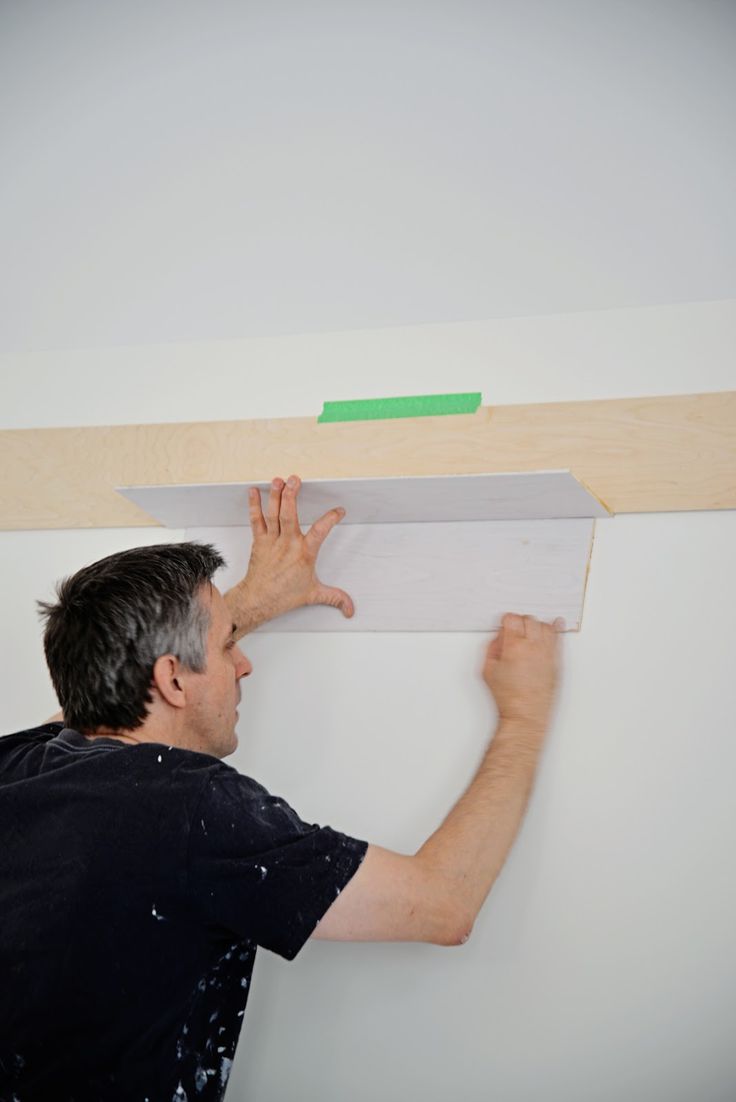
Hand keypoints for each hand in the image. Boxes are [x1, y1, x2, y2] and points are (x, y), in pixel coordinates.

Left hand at [235, 475, 353, 625]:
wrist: (259, 600)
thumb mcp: (314, 594)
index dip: (331, 518)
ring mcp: (272, 540)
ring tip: (278, 480)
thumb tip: (350, 608)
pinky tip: (253, 492)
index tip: (339, 511)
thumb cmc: (284, 595)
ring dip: (275, 495)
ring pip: (274, 514)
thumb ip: (335, 597)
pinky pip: (256, 520)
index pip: (321, 530)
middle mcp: (288, 543)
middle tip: (295, 479)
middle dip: (292, 494)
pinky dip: (254, 505)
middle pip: (290, 513)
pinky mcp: (259, 541)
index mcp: (304, 553)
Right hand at [482, 613, 563, 728]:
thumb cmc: (508, 698)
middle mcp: (533, 647)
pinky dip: (557, 628)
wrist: (525, 715)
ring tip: (531, 630)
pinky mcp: (557, 661)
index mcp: (514, 647)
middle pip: (529, 619)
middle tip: (516, 629)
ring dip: (537, 625)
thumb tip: (499, 637)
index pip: (512, 619)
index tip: (505, 624)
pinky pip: (559, 638)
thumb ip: (492, 647)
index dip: (507, 620)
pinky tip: (556, 624)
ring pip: (545, 626)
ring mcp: (547, 653)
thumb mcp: (488, 670)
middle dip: (520, 621)